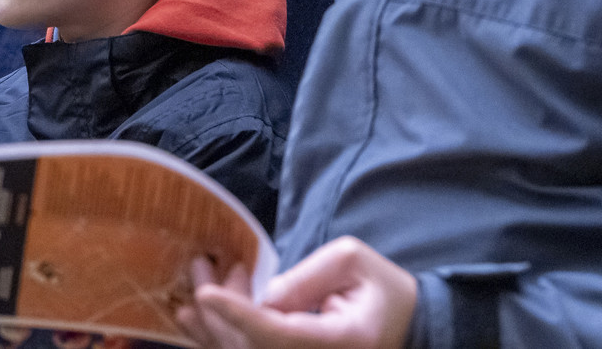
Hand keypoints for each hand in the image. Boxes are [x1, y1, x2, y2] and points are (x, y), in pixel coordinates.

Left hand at [183, 238, 416, 348]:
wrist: (408, 324)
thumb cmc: (382, 288)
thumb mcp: (351, 262)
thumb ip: (305, 277)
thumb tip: (263, 297)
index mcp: (341, 340)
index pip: (280, 335)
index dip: (240, 315)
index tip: (208, 294)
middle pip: (254, 347)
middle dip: (217, 311)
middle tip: (199, 270)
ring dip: (213, 326)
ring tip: (193, 290)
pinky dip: (226, 336)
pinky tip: (202, 317)